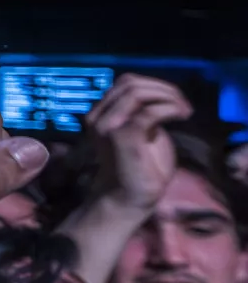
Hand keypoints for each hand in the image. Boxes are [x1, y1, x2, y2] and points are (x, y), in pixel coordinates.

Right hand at [82, 74, 192, 214]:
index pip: (125, 83)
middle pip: (130, 83)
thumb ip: (142, 112)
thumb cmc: (138, 169)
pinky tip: (180, 116)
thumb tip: (158, 97)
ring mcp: (107, 126)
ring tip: (183, 110)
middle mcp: (98, 117)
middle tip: (183, 104)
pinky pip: (148, 112)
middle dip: (163, 88)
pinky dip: (169, 108)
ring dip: (166, 96)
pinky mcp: (122, 138)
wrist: (126, 199)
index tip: (175, 99)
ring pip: (136, 92)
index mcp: (101, 114)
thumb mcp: (142, 132)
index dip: (155, 85)